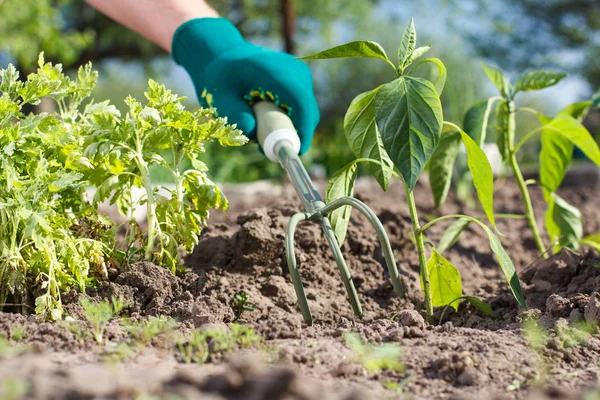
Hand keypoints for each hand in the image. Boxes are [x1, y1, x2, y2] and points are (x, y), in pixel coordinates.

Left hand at [172, 18, 319, 154]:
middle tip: (267, 148)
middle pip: (307, 112)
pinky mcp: (300, 80)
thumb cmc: (221, 78)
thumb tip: (254, 133)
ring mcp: (300, 75)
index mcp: (279, 73)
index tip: (295, 152)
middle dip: (293, 134)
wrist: (224, 56)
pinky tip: (267, 119)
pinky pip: (301, 106)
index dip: (303, 131)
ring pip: (305, 111)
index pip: (301, 105)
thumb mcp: (221, 98)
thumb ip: (236, 116)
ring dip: (290, 126)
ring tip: (261, 129)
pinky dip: (290, 118)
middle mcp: (295, 72)